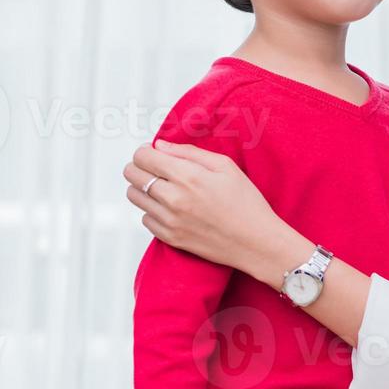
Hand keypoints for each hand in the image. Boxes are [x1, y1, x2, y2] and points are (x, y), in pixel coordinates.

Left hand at [124, 141, 291, 283]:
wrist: (257, 243)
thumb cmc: (246, 202)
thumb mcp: (225, 167)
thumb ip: (189, 152)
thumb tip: (161, 146)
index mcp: (187, 176)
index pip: (143, 156)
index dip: (145, 150)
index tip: (154, 152)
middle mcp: (173, 198)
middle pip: (132, 175)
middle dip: (139, 166)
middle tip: (156, 168)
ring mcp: (169, 221)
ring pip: (134, 196)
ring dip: (143, 188)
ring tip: (163, 188)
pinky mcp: (170, 238)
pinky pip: (145, 219)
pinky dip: (153, 210)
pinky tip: (171, 208)